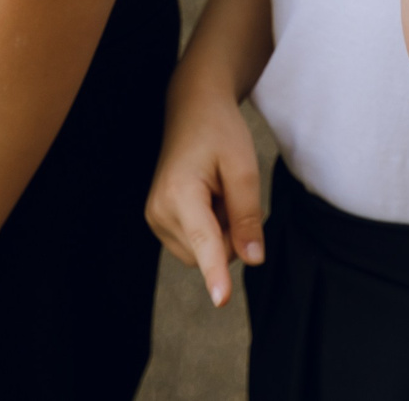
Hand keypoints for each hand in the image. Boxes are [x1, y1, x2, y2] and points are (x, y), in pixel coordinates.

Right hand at [147, 80, 264, 307]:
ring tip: (218, 191)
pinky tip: (209, 198)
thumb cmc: (219, 132)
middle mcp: (160, 211)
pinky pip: (195, 244)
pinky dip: (210, 228)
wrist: (192, 109)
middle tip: (230, 190)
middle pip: (210, 252)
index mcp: (180, 193)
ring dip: (221, 231)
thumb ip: (248, 215)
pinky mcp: (159, 221)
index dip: (216, 272)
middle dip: (231, 233)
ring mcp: (155, 218)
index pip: (204, 241)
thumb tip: (253, 260)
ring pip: (203, 252)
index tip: (221, 300)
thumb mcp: (244, 167)